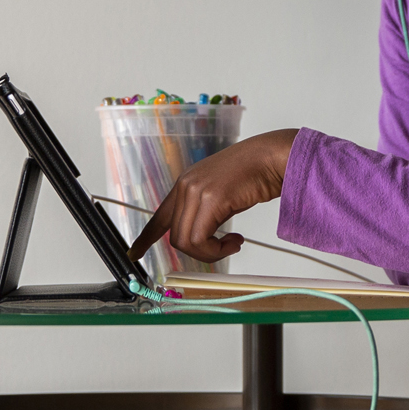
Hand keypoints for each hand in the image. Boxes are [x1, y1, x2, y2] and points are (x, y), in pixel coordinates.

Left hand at [127, 129, 301, 264]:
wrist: (274, 157)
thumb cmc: (256, 173)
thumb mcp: (223, 191)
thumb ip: (207, 208)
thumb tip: (204, 235)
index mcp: (187, 183)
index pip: (160, 216)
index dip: (146, 237)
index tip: (135, 252)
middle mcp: (186, 186)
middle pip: (175, 236)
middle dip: (199, 251)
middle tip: (223, 247)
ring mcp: (196, 191)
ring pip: (186, 241)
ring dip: (211, 252)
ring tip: (232, 243)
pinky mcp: (211, 199)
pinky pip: (201, 240)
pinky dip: (217, 250)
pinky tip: (235, 240)